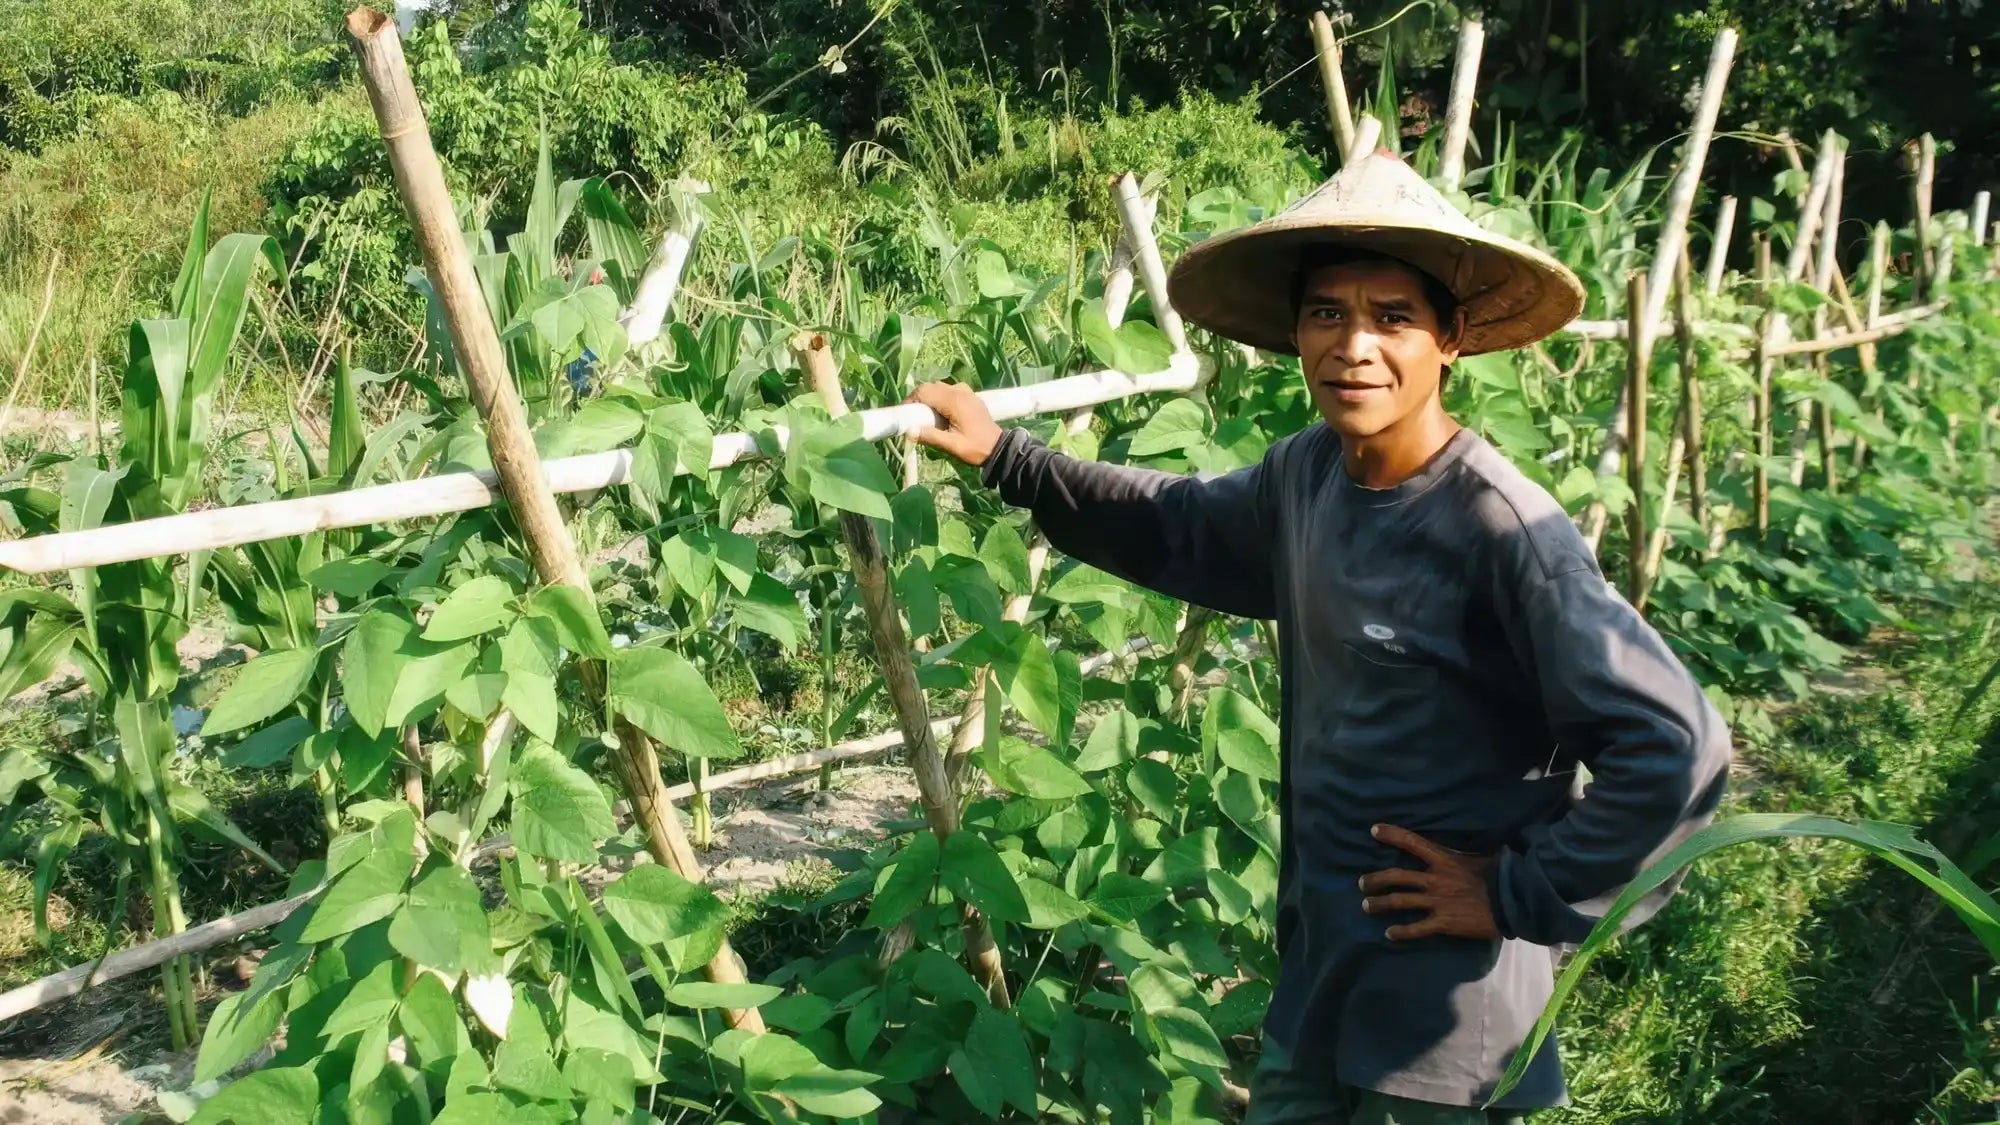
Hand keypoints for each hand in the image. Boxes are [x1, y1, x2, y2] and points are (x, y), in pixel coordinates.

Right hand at [906, 381, 1002, 466]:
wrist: (999, 448)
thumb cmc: (976, 448)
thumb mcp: (952, 446)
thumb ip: (931, 437)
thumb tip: (909, 431)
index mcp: (954, 401)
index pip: (924, 391)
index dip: (910, 400)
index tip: (904, 414)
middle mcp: (959, 391)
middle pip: (930, 387)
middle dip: (918, 399)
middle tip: (912, 417)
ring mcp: (966, 392)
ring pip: (939, 387)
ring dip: (929, 398)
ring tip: (925, 416)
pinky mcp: (969, 396)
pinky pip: (949, 390)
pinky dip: (940, 398)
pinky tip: (940, 413)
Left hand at [1359, 824, 1500, 941]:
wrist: (1513, 902)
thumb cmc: (1499, 875)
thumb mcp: (1481, 856)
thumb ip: (1465, 853)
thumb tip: (1474, 837)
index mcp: (1443, 859)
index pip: (1411, 842)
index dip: (1391, 835)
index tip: (1373, 830)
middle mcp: (1434, 879)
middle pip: (1396, 877)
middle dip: (1375, 879)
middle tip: (1362, 883)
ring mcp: (1436, 901)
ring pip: (1399, 901)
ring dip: (1379, 904)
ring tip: (1366, 906)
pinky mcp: (1442, 923)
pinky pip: (1416, 928)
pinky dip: (1400, 932)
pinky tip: (1389, 934)